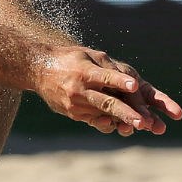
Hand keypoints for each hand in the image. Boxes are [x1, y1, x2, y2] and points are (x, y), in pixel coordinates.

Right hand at [35, 46, 181, 134]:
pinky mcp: (74, 114)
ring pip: (103, 115)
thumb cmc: (69, 59)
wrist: (38, 71)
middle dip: (126, 113)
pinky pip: (95, 119)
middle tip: (143, 123)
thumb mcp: (88, 54)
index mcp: (84, 72)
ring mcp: (75, 105)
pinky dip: (111, 121)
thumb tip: (129, 83)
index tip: (135, 86)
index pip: (105, 77)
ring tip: (142, 127)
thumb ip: (108, 66)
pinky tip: (124, 125)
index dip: (120, 81)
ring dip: (123, 121)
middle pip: (107, 103)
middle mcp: (79, 91)